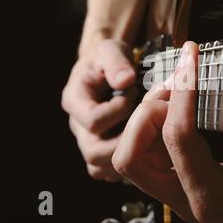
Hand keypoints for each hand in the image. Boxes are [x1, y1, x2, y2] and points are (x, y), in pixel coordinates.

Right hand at [62, 39, 136, 181]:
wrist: (107, 68)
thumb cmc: (108, 58)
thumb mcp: (111, 50)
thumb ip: (116, 62)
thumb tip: (126, 81)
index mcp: (75, 101)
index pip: (93, 121)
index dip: (119, 110)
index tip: (133, 93)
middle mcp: (78, 126)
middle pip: (93, 152)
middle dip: (125, 141)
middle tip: (145, 125)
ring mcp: (88, 140)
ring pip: (99, 167)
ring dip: (126, 157)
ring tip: (146, 137)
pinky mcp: (100, 150)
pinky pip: (106, 173)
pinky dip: (125, 167)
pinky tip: (143, 149)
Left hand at [112, 42, 222, 222]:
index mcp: (214, 198)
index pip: (178, 135)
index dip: (183, 88)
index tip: (193, 57)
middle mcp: (191, 201)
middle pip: (132, 156)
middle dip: (148, 112)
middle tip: (179, 84)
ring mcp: (187, 194)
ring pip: (135, 158)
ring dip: (147, 120)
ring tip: (176, 93)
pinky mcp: (191, 184)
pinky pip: (153, 157)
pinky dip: (156, 128)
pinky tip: (181, 107)